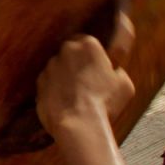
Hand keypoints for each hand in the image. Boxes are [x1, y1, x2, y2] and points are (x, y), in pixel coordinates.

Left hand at [36, 12, 135, 138]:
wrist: (79, 124)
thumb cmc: (105, 103)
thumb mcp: (125, 84)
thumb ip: (117, 71)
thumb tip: (114, 71)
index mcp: (88, 45)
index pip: (87, 41)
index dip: (90, 54)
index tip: (95, 65)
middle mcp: (66, 50)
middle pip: (70, 52)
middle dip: (76, 63)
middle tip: (86, 81)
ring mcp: (50, 66)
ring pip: (57, 67)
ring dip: (64, 77)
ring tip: (76, 96)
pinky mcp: (39, 82)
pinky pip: (48, 83)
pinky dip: (54, 90)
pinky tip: (65, 102)